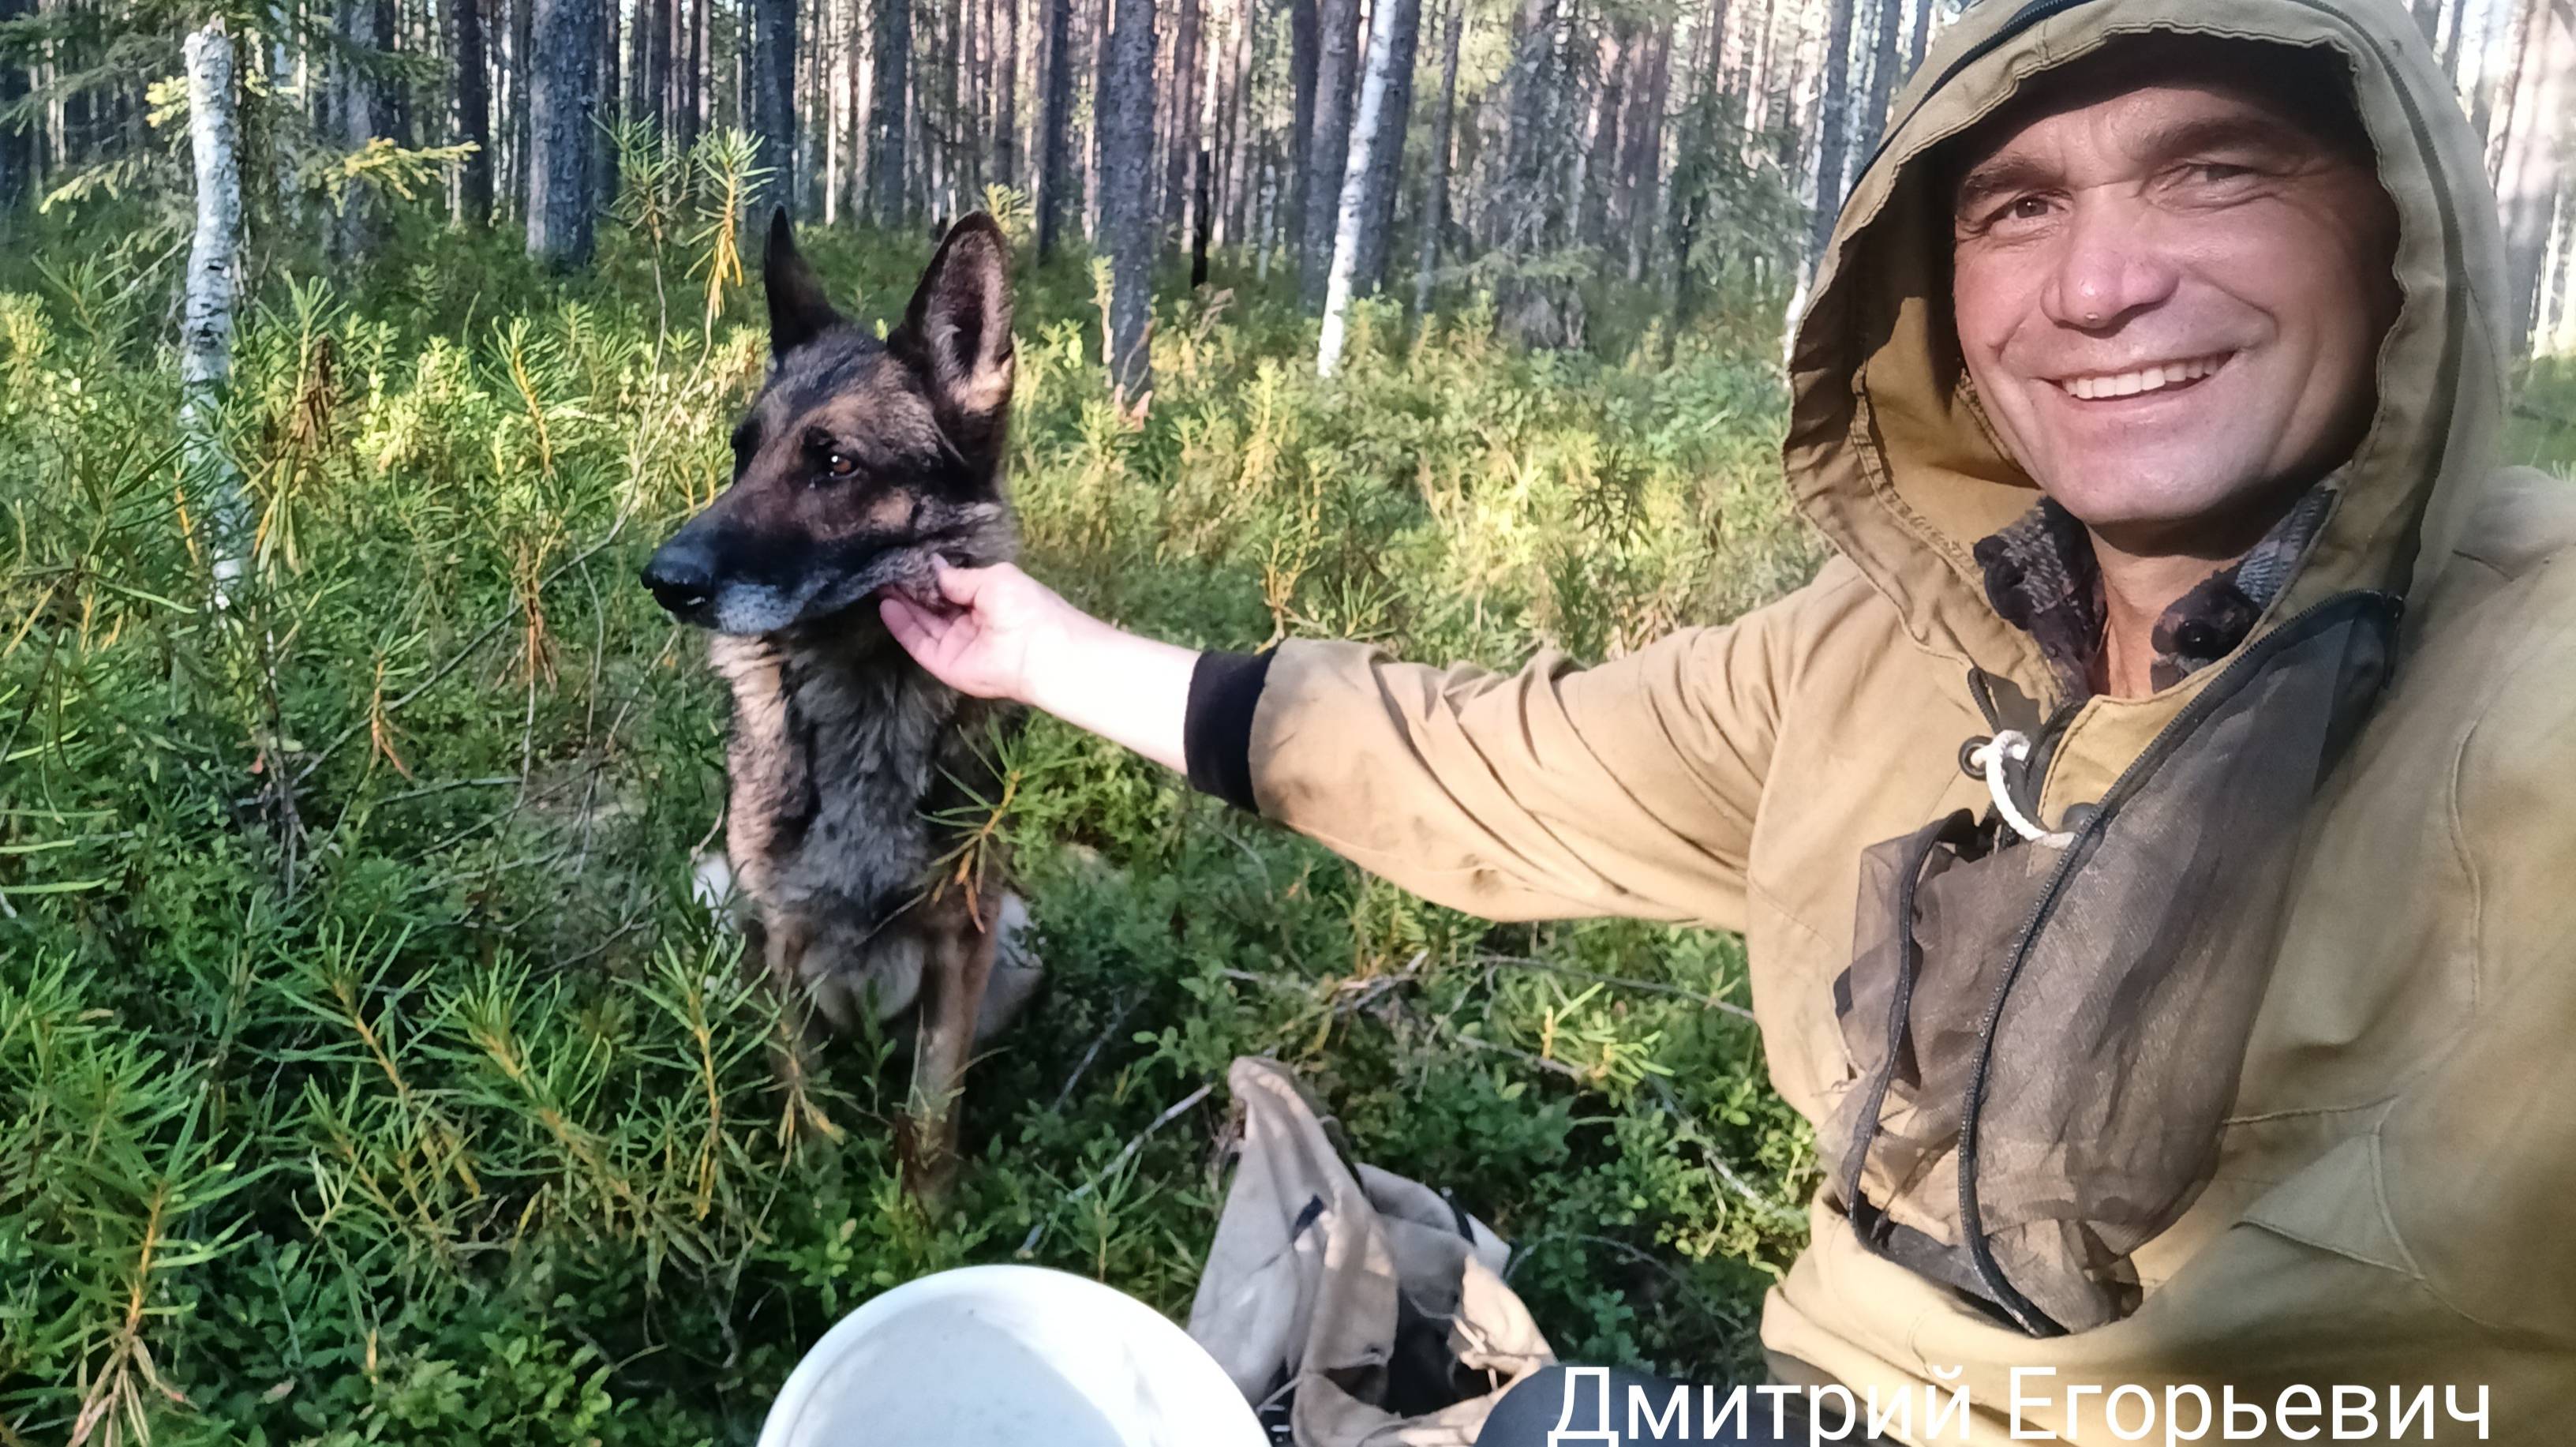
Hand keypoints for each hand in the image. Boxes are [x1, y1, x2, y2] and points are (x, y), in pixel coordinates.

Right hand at [879, 559, 1085, 702]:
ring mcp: (956, 645)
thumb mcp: (992, 578)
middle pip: (932, 606)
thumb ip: (959, 577)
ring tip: (879, 583)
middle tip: (884, 570)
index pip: (950, 587)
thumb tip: (933, 566)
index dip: (928, 575)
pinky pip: (918, 644)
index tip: (905, 560)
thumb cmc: (1025, 606)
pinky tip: (886, 605)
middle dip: (910, 589)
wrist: (1040, 651)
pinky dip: (901, 626)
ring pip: (922, 623)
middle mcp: (969, 623)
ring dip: (901, 604)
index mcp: (986, 600)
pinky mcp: (945, 665)